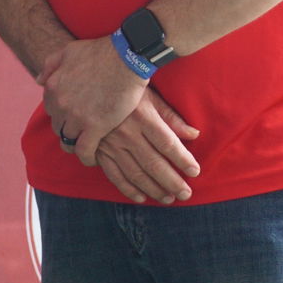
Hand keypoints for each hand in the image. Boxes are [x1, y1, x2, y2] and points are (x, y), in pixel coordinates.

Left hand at [38, 36, 148, 166]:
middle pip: (58, 125)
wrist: (125, 57)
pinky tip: (92, 159)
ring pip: (69, 139)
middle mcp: (60, 103)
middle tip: (79, 131)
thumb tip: (38, 80)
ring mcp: (76, 117)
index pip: (50, 108)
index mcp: (52, 86)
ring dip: (76, 143)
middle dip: (67, 128)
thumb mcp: (68, 52)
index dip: (61, 113)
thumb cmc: (100, 51)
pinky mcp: (96, 127)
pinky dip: (86, 157)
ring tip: (85, 146)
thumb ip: (50, 65)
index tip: (70, 116)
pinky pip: (84, 150)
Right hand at [95, 89, 200, 203]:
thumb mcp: (150, 96)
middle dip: (172, 181)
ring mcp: (111, 144)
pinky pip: (114, 174)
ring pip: (135, 173)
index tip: (194, 171)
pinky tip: (141, 197)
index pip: (168, 143)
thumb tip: (194, 135)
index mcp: (143, 118)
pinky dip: (127, 189)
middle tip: (185, 194)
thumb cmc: (124, 89)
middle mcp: (127, 133)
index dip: (183, 159)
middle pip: (153, 163)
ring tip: (168, 198)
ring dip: (153, 189)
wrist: (88, 84)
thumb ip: (171, 117)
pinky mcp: (98, 150)